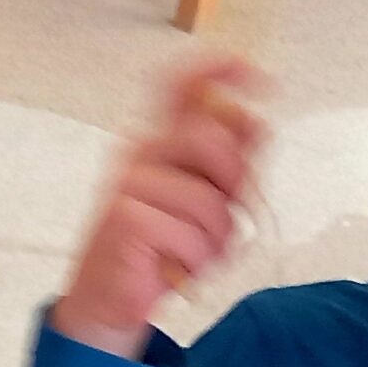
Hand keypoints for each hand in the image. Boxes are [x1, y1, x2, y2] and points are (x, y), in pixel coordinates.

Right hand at [52, 58, 265, 359]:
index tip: (259, 77)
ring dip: (215, 239)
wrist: (108, 296)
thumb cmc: (160, 246)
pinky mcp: (126, 218)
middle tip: (225, 212)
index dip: (220, 70)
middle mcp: (140, 152)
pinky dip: (195, 262)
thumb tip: (257, 121)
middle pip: (210, 140)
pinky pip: (191, 238)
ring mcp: (129, 183)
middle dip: (233, 182)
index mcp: (159, 140)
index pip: (182, 87)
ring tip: (194, 251)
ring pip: (208, 202)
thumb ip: (228, 163)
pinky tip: (174, 266)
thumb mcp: (204, 199)